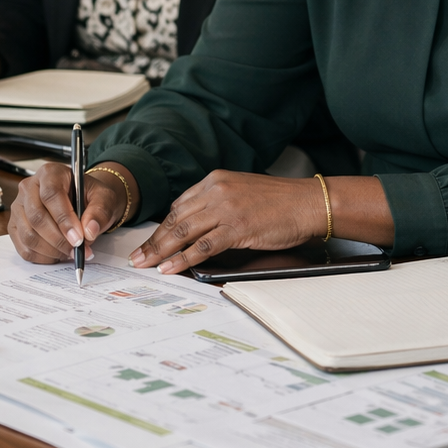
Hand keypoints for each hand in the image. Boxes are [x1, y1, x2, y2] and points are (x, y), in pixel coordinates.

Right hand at [8, 162, 135, 264]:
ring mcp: (18, 208)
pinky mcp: (15, 226)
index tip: (79, 238)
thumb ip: (100, 212)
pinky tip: (59, 254)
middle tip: (78, 250)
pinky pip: (24, 248)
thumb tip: (89, 232)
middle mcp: (29, 188)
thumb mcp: (104, 198)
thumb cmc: (91, 197)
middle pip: (36, 217)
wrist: (84, 201)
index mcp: (50, 173)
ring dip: (52, 250)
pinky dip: (43, 257)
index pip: (51, 195)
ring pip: (28, 235)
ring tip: (71, 252)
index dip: (64, 219)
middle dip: (59, 239)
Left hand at [129, 171, 329, 273]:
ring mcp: (226, 208)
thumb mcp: (244, 191)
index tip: (151, 241)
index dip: (162, 226)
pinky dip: (183, 259)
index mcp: (216, 179)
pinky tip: (171, 268)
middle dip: (154, 241)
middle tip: (138, 257)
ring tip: (146, 265)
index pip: (179, 205)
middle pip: (176, 219)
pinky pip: (203, 246)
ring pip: (184, 233)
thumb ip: (220, 201)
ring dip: (161, 251)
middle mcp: (217, 190)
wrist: (309, 202)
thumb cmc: (282, 201)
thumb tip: (199, 224)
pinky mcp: (237, 227)